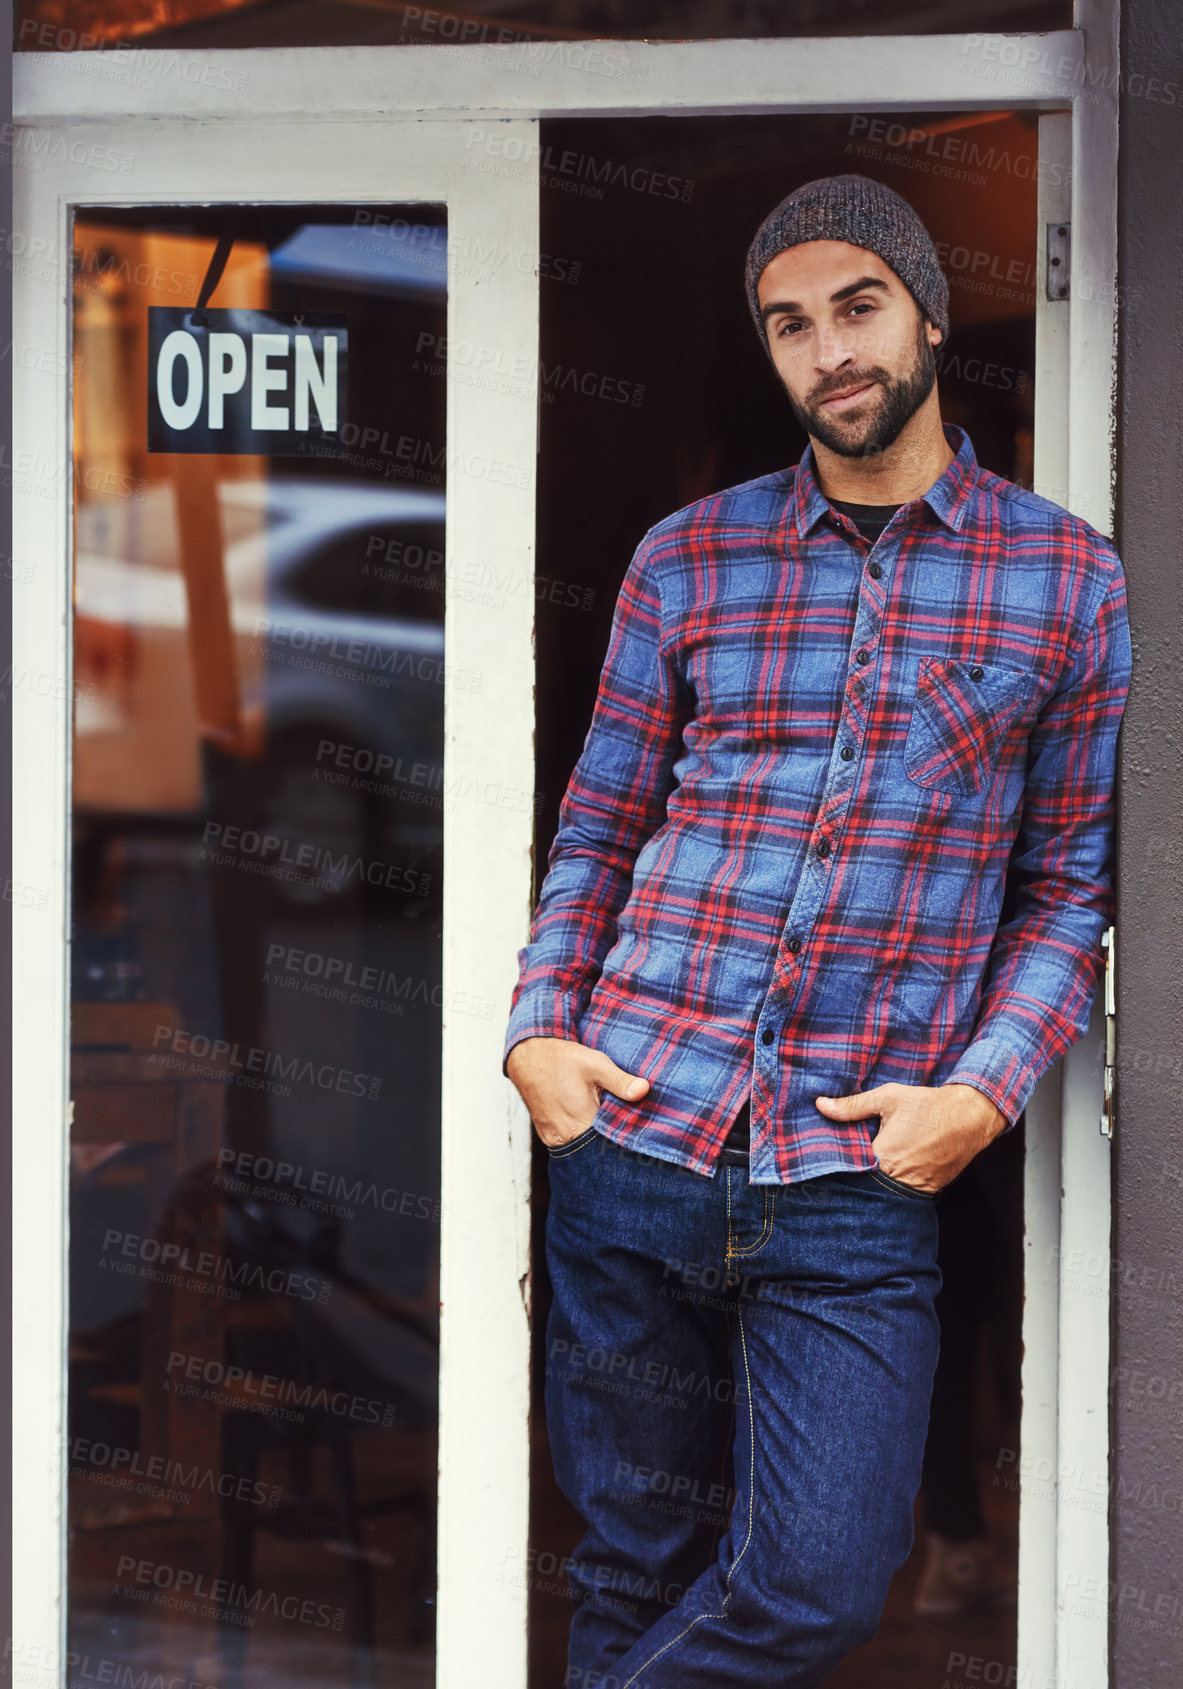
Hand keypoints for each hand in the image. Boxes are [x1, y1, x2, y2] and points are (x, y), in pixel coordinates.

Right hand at [506, 1035, 649, 1148]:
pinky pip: (571, 1144)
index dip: (628, 1136)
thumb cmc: (562, 1059)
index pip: (613, 1142)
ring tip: (607, 1122)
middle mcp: (567, 1137)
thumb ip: (620, 1080)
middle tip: (624, 1122)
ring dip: (597, 1139)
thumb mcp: (595, 1064)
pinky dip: (582, 1137)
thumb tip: (644, 1090)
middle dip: (613, 1139)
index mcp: (582, 1122)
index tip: (640, 1127)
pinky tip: (590, 1122)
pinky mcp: (548, 1137)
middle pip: (598, 1149)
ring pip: (584, 1148)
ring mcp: (555, 1140)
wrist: (528, 1057)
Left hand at [813, 1082, 1009, 1193]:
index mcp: (884, 1157)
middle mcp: (898, 1179)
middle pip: (864, 1183)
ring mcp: (916, 1188)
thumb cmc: (928, 1106)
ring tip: (860, 1169)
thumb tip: (821, 1105)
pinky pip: (902, 1190)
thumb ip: (853, 1105)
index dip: (835, 1164)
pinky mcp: (929, 1190)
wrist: (970, 1117)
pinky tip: (886, 1171)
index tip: (821, 1159)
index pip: (849, 1169)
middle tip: (837, 1165)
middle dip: (851, 1175)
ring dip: (872, 1181)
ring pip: (883, 1190)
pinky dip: (893, 1182)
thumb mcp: (889, 1098)